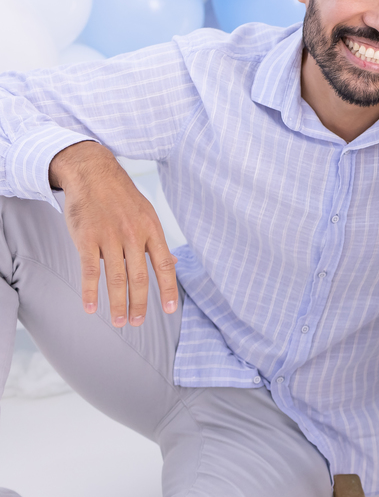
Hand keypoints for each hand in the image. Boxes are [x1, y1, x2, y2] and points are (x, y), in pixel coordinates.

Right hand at [48, 141, 177, 326]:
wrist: (93, 173)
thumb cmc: (122, 197)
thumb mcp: (147, 215)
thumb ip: (158, 242)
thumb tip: (174, 264)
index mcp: (152, 230)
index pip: (164, 266)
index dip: (168, 289)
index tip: (170, 310)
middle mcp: (134, 235)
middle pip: (139, 277)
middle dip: (140, 304)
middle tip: (137, 323)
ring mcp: (110, 237)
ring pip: (116, 277)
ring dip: (117, 303)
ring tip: (119, 322)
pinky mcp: (86, 238)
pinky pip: (90, 270)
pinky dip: (90, 291)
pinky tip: (90, 307)